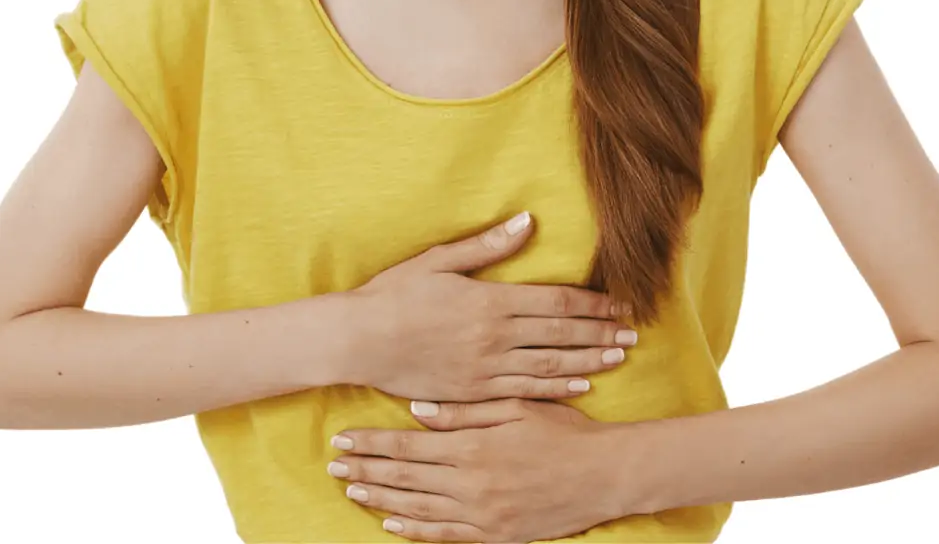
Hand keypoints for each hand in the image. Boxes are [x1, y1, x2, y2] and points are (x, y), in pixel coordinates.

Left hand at [327, 396, 635, 540]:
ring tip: (352, 491)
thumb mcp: (514, 407)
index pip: (408, 446)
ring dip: (381, 499)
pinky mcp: (496, 536)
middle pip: (405, 478)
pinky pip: (446, 536)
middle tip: (332, 467)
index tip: (342, 440)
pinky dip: (416, 530)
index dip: (372, 445)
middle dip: (366, 471)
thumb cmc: (562, 432)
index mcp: (473, 446)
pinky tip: (393, 523)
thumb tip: (418, 410)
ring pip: (418, 509)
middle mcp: (471, 484)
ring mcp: (483, 515)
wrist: (605, 475)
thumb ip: (464, 412)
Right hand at [347, 212, 635, 403]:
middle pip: (561, 335)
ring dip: (588, 362)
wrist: (359, 340)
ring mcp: (484, 369)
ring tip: (618, 359)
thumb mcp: (439, 259)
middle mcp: (494, 337)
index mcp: (490, 300)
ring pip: (550, 367)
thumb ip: (487, 245)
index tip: (619, 304)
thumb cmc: (395, 293)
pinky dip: (556, 389)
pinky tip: (578, 387)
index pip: (555, 301)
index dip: (592, 303)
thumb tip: (527, 222)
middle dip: (600, 334)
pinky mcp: (472, 392)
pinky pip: (524, 392)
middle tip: (633, 335)